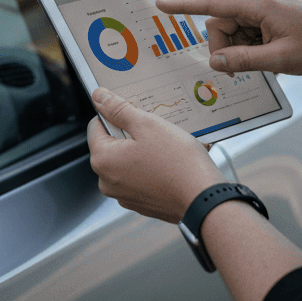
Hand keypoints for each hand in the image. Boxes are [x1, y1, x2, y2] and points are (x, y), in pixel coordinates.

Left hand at [87, 87, 222, 221]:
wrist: (204, 200)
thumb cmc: (177, 163)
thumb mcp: (147, 125)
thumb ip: (118, 109)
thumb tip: (98, 96)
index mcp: (103, 160)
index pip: (96, 126)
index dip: (115, 115)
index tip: (136, 115)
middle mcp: (107, 182)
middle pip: (112, 144)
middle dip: (131, 134)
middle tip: (155, 131)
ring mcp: (124, 195)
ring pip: (127, 161)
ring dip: (143, 150)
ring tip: (167, 147)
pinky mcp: (141, 203)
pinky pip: (140, 177)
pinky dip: (151, 168)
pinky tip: (170, 164)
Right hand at [157, 0, 301, 74]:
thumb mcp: (279, 60)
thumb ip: (243, 61)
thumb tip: (215, 61)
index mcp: (256, 5)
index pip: (211, 5)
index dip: (184, 6)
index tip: (161, 4)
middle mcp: (256, 0)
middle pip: (221, 25)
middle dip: (225, 49)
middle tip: (240, 70)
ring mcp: (263, 7)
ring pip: (233, 31)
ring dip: (241, 50)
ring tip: (266, 63)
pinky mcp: (268, 15)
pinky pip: (247, 31)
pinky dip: (252, 47)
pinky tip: (270, 57)